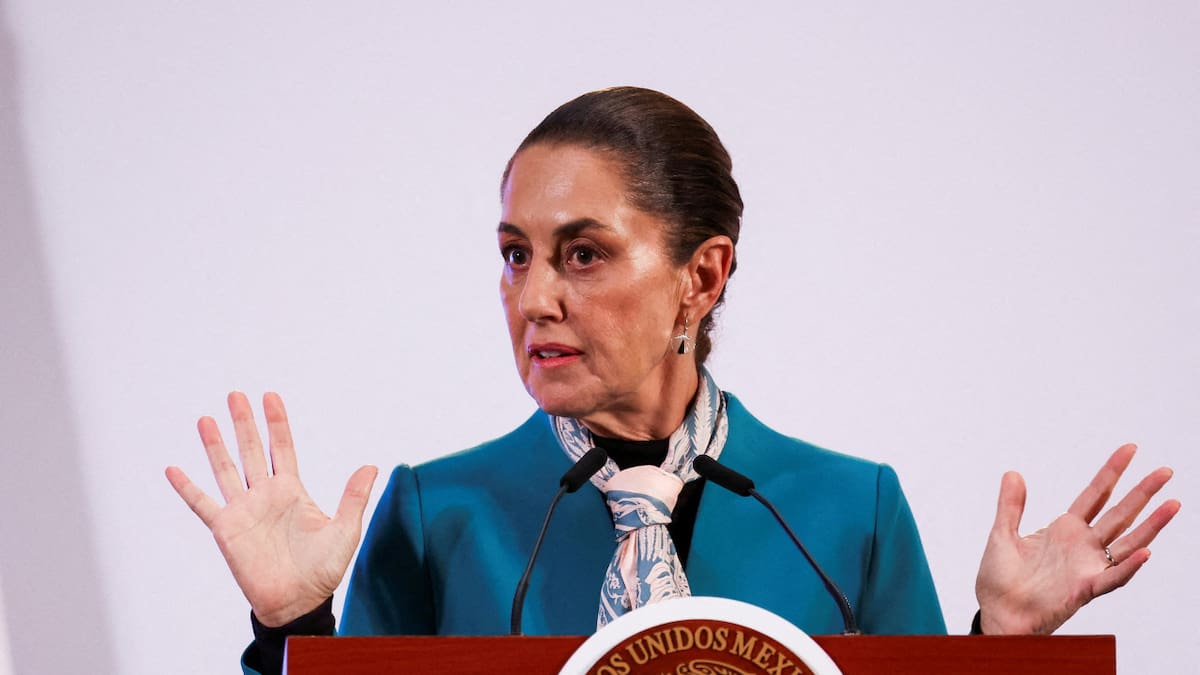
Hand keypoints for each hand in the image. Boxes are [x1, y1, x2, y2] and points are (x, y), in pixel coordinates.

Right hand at [165, 392, 377, 625]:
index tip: (270, 397)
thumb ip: (353, 497)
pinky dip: (187, 487)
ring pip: (225, 469)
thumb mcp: (344, 530)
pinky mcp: (225, 530)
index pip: (281, 448)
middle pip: (251, 451)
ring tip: (206, 419)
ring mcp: (243, 510)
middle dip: (244, 423)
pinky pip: (202, 504)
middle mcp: (265, 495)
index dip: (276, 423)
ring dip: (215, 445)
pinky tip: (173, 469)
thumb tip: (372, 466)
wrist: (298, 601)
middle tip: (235, 395)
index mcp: (292, 491)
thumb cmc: (323, 570)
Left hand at [975, 444, 1179, 634]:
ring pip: (1128, 542)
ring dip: (1151, 525)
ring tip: (1173, 504)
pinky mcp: (1085, 589)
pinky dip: (1129, 566)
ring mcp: (1087, 566)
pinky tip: (1146, 552)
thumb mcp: (1002, 533)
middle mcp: (1082, 546)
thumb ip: (1011, 505)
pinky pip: (1112, 577)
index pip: (1095, 494)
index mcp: (1065, 529)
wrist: (997, 612)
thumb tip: (1013, 472)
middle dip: (1142, 492)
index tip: (1129, 449)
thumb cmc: (1000, 579)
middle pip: (1120, 513)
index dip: (1112, 472)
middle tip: (1165, 471)